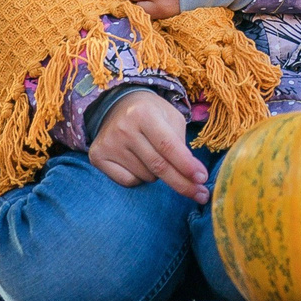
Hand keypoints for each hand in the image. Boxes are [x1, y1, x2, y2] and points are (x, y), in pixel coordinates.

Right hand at [88, 88, 210, 202]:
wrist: (117, 105)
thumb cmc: (152, 113)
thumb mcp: (171, 118)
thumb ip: (180, 143)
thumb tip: (191, 175)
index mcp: (144, 113)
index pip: (168, 146)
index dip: (186, 165)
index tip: (202, 179)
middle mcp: (123, 128)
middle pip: (158, 166)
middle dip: (182, 183)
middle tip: (201, 195)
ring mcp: (109, 144)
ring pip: (145, 176)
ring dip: (158, 175)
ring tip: (154, 155)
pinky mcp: (97, 157)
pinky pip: (128, 181)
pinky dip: (140, 178)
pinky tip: (138, 162)